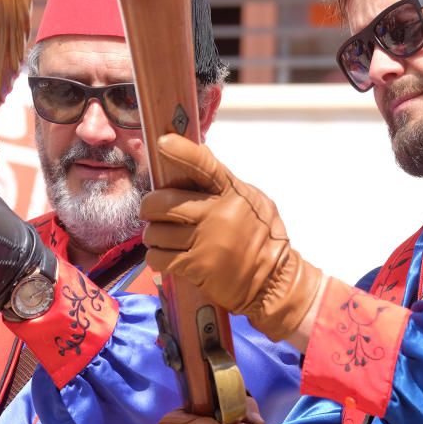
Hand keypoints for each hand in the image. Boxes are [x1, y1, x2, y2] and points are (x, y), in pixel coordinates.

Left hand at [141, 134, 321, 341]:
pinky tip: (166, 256)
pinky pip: (158, 257)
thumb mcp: (253, 202)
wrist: (273, 282)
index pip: (204, 166)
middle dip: (149, 207)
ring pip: (156, 232)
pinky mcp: (197, 267)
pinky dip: (156, 257)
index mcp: (232, 193)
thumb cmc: (262, 238)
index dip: (182, 152)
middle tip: (150, 212)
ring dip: (153, 236)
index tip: (163, 141)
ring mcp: (207, 242)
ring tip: (164, 238)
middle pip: (164, 203)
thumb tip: (199, 152)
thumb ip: (225, 182)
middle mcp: (219, 214)